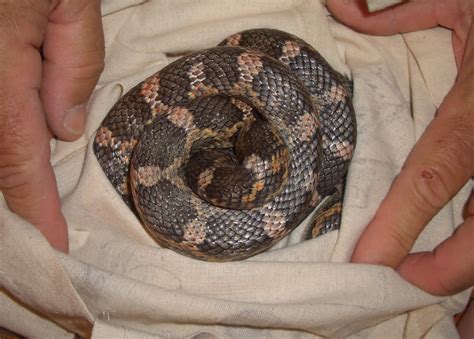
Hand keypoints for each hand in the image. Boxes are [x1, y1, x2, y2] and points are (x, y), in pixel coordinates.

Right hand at [0, 0, 103, 251]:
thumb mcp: (71, 0)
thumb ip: (70, 65)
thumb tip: (63, 130)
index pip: (16, 154)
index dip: (35, 203)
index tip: (56, 240)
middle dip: (17, 193)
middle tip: (44, 224)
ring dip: (6, 168)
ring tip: (34, 197)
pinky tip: (19, 152)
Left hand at [326, 1, 473, 294]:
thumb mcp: (463, 1)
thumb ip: (404, 12)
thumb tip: (340, 8)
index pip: (433, 175)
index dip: (399, 224)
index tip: (368, 261)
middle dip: (447, 270)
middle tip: (402, 283)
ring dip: (470, 271)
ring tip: (451, 309)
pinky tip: (465, 267)